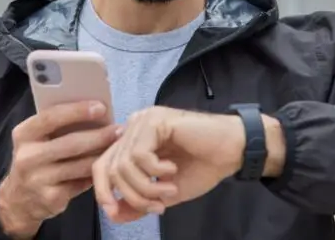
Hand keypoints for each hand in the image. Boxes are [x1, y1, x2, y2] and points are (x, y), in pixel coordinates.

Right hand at [0, 101, 119, 237]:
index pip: (50, 117)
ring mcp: (38, 180)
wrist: (19, 200)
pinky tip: (107, 166)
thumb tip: (94, 112)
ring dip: (102, 155)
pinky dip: (96, 174)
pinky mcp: (51, 199)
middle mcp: (27, 157)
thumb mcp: (37, 140)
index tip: (101, 107)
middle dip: (99, 135)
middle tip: (119, 129)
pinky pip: (82, 183)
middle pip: (70, 143)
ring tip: (118, 146)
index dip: (77, 111)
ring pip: (80, 165)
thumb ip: (57, 126)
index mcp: (23, 135)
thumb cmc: (36, 159)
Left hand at [91, 106, 247, 223]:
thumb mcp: (164, 193)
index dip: (103, 192)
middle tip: (158, 206)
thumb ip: (138, 202)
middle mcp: (133, 128)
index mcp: (132, 142)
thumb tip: (113, 214)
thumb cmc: (202, 167)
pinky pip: (139, 154)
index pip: (102, 166)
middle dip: (133, 196)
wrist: (231, 152)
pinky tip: (172, 170)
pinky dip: (155, 171)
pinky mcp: (155, 120)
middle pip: (110, 168)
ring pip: (124, 164)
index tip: (114, 213)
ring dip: (147, 187)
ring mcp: (143, 121)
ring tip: (169, 189)